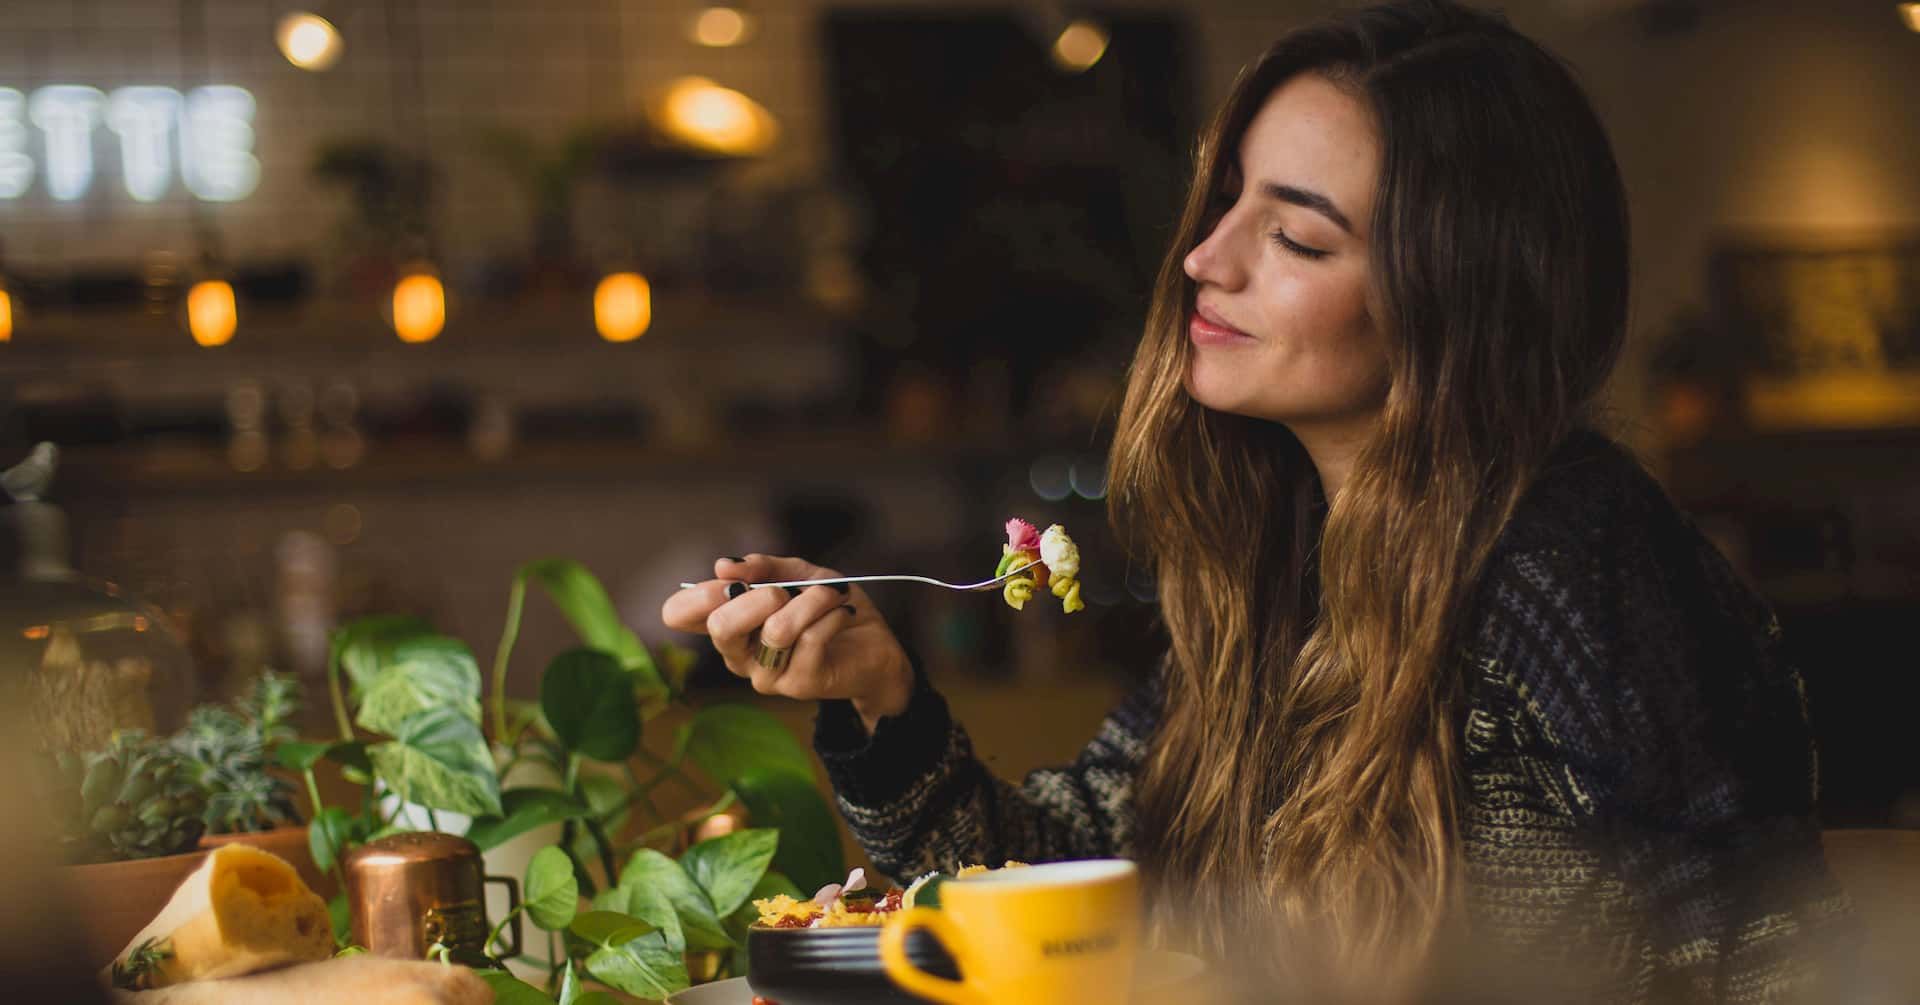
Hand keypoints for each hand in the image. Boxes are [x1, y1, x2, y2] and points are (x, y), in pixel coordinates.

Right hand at [660, 554, 913, 731]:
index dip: (698, 593)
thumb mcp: (798, 575)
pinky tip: (843, 613)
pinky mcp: (799, 685)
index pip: (678, 614)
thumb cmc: (828, 609)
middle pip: (720, 626)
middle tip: (785, 590)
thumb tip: (723, 566)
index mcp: (728, 625)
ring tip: (831, 594)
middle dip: (758, 596)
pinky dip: (832, 614)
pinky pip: (812, 638)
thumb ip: (763, 567)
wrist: (875, 646)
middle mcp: (738, 655)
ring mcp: (766, 675)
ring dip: (811, 600)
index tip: (731, 580)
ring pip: (776, 629)